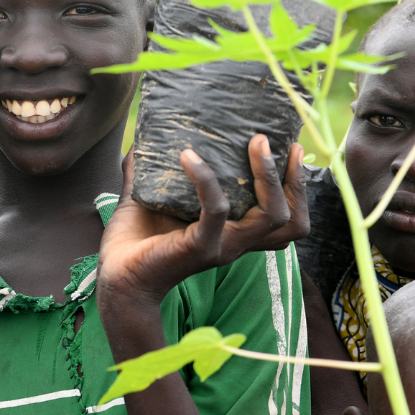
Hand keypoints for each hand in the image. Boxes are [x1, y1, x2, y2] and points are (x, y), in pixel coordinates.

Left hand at [98, 135, 307, 306]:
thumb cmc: (134, 242)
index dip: (298, 188)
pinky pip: (215, 210)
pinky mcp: (200, 247)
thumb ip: (151, 171)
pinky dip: (205, 179)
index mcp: (234, 233)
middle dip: (294, 181)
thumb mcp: (152, 198)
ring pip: (270, 216)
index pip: (287, 220)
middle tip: (275, 142)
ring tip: (255, 143)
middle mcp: (235, 242)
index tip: (293, 150)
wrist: (115, 278)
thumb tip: (143, 137)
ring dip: (267, 175)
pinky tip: (188, 157)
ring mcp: (221, 246)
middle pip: (292, 222)